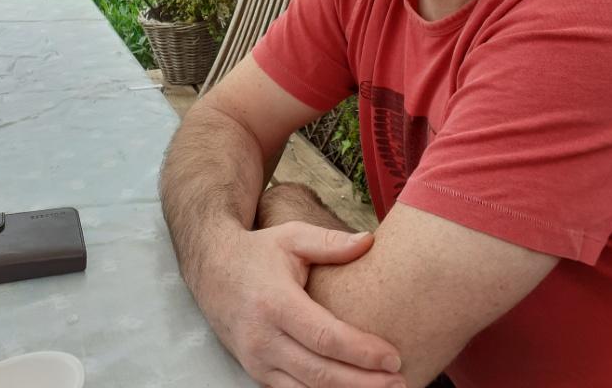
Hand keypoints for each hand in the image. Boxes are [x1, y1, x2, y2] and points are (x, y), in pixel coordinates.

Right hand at [196, 221, 405, 387]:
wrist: (211, 269)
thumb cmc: (258, 252)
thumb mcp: (291, 237)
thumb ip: (330, 242)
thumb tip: (368, 241)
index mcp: (275, 302)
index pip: (324, 337)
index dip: (361, 352)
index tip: (393, 357)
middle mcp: (263, 338)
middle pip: (319, 373)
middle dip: (363, 383)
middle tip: (399, 383)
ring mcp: (256, 360)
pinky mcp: (256, 372)